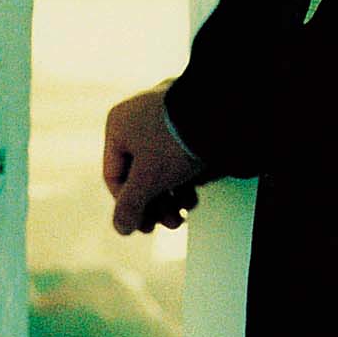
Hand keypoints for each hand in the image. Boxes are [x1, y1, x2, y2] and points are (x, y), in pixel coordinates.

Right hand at [103, 84, 207, 234]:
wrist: (223, 110)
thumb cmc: (176, 140)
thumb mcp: (147, 179)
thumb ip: (130, 206)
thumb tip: (122, 227)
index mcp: (119, 123)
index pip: (114, 176)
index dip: (127, 206)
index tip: (143, 225)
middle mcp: (140, 114)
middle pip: (141, 172)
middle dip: (155, 205)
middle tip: (169, 224)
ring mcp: (167, 114)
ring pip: (162, 165)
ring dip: (172, 197)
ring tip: (183, 215)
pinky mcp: (192, 118)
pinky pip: (181, 153)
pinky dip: (185, 178)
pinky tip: (193, 198)